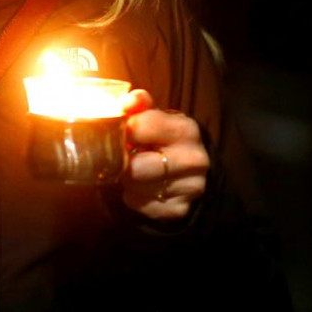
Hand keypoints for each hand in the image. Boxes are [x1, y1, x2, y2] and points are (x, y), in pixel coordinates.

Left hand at [120, 89, 209, 219]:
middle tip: (123, 155)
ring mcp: (190, 187)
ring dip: (126, 179)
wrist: (191, 166)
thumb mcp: (156, 116)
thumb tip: (127, 102)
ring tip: (133, 170)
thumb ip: (140, 104)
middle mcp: (193, 159)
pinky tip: (141, 186)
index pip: (143, 127)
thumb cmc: (165, 137)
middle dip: (123, 161)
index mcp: (186, 130)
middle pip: (136, 166)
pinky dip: (134, 197)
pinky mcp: (179, 209)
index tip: (118, 132)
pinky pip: (140, 205)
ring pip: (135, 187)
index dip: (123, 129)